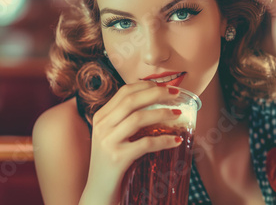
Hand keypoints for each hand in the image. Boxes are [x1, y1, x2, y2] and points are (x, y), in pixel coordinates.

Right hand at [82, 81, 182, 203]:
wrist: (98, 190)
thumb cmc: (112, 160)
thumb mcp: (113, 135)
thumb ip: (126, 119)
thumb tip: (156, 102)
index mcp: (101, 116)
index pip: (124, 92)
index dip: (146, 85)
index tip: (164, 86)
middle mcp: (102, 126)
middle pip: (131, 100)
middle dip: (156, 93)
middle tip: (176, 94)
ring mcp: (108, 141)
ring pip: (138, 118)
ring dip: (161, 114)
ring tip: (177, 114)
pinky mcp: (117, 158)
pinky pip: (145, 144)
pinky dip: (164, 140)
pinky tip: (176, 140)